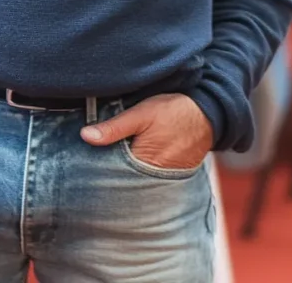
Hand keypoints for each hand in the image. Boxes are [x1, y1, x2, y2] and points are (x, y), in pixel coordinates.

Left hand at [80, 93, 212, 170]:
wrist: (208, 114)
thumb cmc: (174, 111)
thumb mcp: (142, 114)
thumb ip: (114, 127)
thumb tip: (85, 136)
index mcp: (142, 166)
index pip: (109, 174)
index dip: (94, 165)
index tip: (82, 158)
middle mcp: (152, 180)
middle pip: (120, 179)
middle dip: (106, 169)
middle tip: (91, 156)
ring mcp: (161, 180)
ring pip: (132, 178)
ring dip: (121, 169)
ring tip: (109, 156)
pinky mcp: (167, 175)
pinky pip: (145, 176)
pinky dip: (135, 168)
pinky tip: (128, 157)